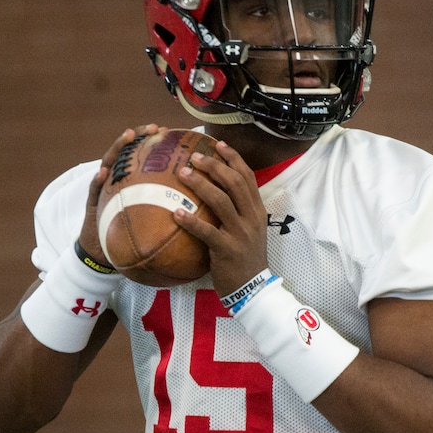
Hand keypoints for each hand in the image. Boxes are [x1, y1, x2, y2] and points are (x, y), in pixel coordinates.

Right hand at [78, 124, 163, 265]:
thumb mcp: (151, 222)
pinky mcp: (92, 203)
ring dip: (118, 148)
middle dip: (139, 136)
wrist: (104, 254)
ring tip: (128, 135)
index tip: (167, 131)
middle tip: (153, 127)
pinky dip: (97, 181)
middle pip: (126, 152)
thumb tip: (196, 209)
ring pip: (108, 163)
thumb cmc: (131, 237)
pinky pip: (93, 191)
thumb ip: (164, 210)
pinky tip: (101, 174)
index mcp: (131, 182)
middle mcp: (117, 180)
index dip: (153, 142)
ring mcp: (103, 189)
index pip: (141, 157)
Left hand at [174, 140, 268, 297]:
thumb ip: (237, 210)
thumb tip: (216, 190)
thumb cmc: (245, 257)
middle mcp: (251, 218)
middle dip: (214, 166)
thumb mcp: (249, 229)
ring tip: (182, 173)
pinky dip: (191, 221)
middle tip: (194, 156)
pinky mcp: (227, 250)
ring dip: (200, 185)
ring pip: (221, 201)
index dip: (233, 158)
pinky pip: (207, 232)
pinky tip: (176, 213)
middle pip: (234, 183)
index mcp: (257, 210)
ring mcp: (240, 233)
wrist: (253, 287)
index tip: (218, 144)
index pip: (247, 177)